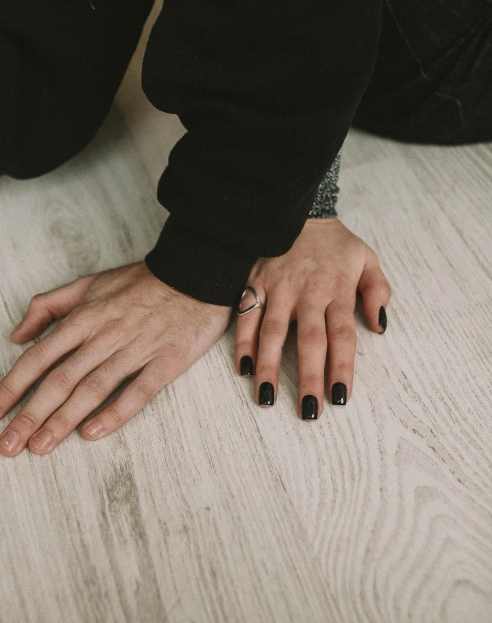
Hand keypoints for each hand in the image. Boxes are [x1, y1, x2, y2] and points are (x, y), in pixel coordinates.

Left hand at [0, 261, 231, 455]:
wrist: (196, 272)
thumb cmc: (143, 281)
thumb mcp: (90, 283)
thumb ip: (50, 305)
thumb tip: (18, 334)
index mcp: (85, 317)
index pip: (39, 356)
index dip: (12, 386)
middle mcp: (105, 335)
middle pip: (60, 379)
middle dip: (30, 414)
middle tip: (9, 445)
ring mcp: (136, 349)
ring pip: (93, 389)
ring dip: (63, 420)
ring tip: (40, 447)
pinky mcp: (166, 361)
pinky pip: (138, 391)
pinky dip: (115, 413)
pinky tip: (92, 433)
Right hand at [234, 218, 391, 418]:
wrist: (296, 211)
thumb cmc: (334, 244)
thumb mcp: (367, 258)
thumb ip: (377, 291)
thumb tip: (379, 326)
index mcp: (337, 289)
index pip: (342, 335)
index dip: (340, 367)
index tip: (339, 397)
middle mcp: (307, 292)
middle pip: (308, 341)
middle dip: (308, 378)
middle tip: (308, 411)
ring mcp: (278, 288)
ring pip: (272, 333)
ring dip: (268, 367)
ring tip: (266, 398)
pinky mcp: (255, 283)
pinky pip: (246, 316)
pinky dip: (243, 343)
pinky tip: (243, 369)